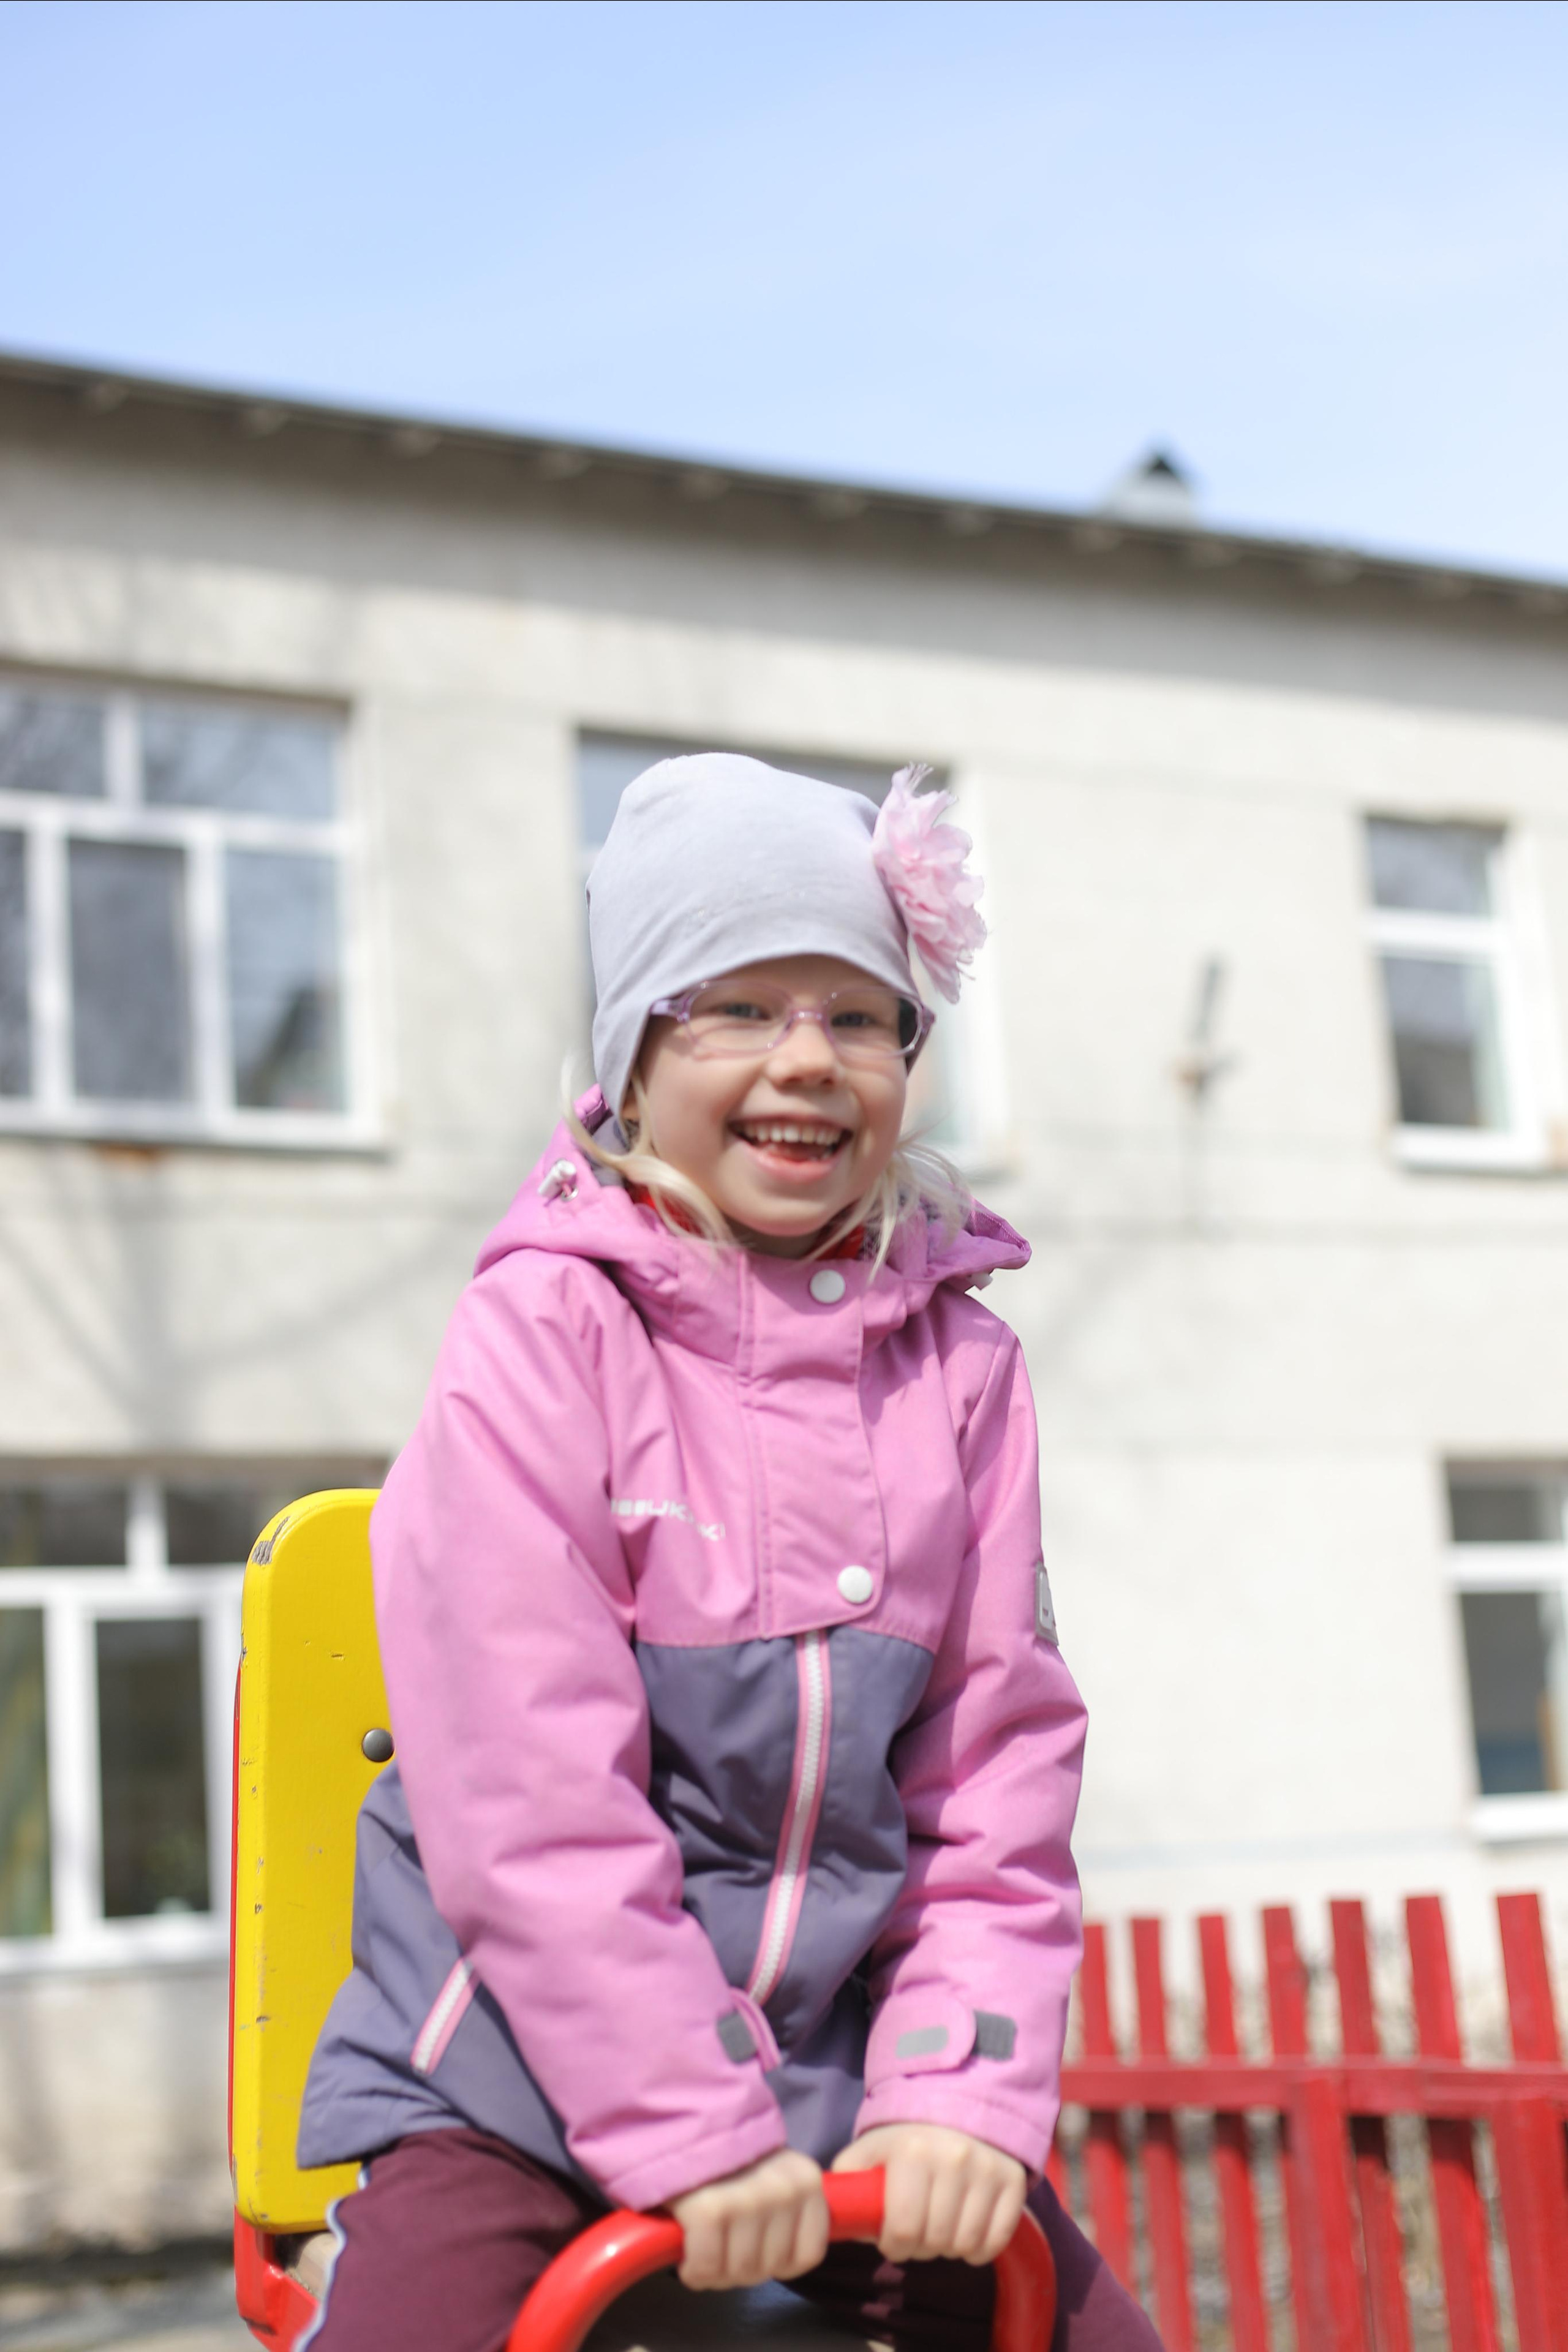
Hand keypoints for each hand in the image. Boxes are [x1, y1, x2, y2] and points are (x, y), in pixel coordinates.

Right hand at [667, 2149, 829, 2290]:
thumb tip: (784, 2259)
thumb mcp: (773, 2174)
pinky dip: (694, 2271)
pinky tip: (688, 2258)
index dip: (778, 2264)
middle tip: (722, 2251)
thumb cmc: (727, 2160)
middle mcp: (784, 2190)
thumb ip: (787, 2211)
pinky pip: (707, 2267)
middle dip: (741, 2270)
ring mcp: (748, 2201)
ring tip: (705, 2253)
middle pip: (770, 2266)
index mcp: (806, 2181)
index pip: (808, 2255)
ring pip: (740, 2271)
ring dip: (717, 2273)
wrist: (678, 2126)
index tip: (755, 2253)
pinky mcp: (710, 2211)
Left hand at [832, 2124, 1026, 2266]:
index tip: (893, 2239)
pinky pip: (996, 2241)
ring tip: (940, 2227)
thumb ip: (850, 2179)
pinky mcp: (1013, 2181)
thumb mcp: (872, 2148)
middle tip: (918, 2233)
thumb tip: (837, 2215)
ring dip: (949, 2247)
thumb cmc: (907, 2138)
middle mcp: (953, 2159)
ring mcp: (987, 2170)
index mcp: (912, 2152)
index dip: (894, 2246)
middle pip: (935, 2241)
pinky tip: (966, 2230)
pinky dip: (979, 2248)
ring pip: (966, 2244)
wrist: (959, 2103)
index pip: (903, 2230)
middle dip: (921, 2247)